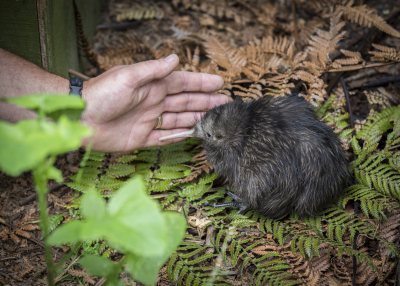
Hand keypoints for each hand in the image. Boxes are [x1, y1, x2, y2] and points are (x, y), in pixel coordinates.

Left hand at [81, 54, 227, 151]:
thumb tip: (175, 58)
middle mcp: (153, 102)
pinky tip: (193, 134)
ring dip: (197, 118)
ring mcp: (149, 121)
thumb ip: (153, 70)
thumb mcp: (128, 76)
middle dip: (205, 101)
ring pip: (179, 119)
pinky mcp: (142, 138)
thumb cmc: (100, 94)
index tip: (219, 83)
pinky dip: (179, 136)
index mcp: (151, 86)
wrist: (78, 119)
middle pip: (185, 102)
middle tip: (224, 103)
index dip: (200, 83)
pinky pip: (165, 137)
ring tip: (215, 119)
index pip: (182, 83)